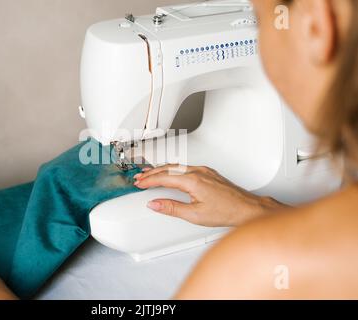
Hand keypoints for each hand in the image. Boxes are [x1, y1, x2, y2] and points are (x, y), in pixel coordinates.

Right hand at [134, 165, 284, 226]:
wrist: (246, 208)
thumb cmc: (226, 211)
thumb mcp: (194, 215)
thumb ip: (171, 208)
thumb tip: (154, 204)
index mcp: (192, 180)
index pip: (164, 178)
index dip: (149, 181)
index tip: (139, 183)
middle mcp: (198, 171)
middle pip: (168, 169)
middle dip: (151, 173)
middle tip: (139, 177)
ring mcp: (204, 170)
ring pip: (176, 166)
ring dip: (161, 170)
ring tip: (149, 174)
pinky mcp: (208, 172)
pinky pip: (185, 167)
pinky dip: (173, 169)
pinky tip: (169, 173)